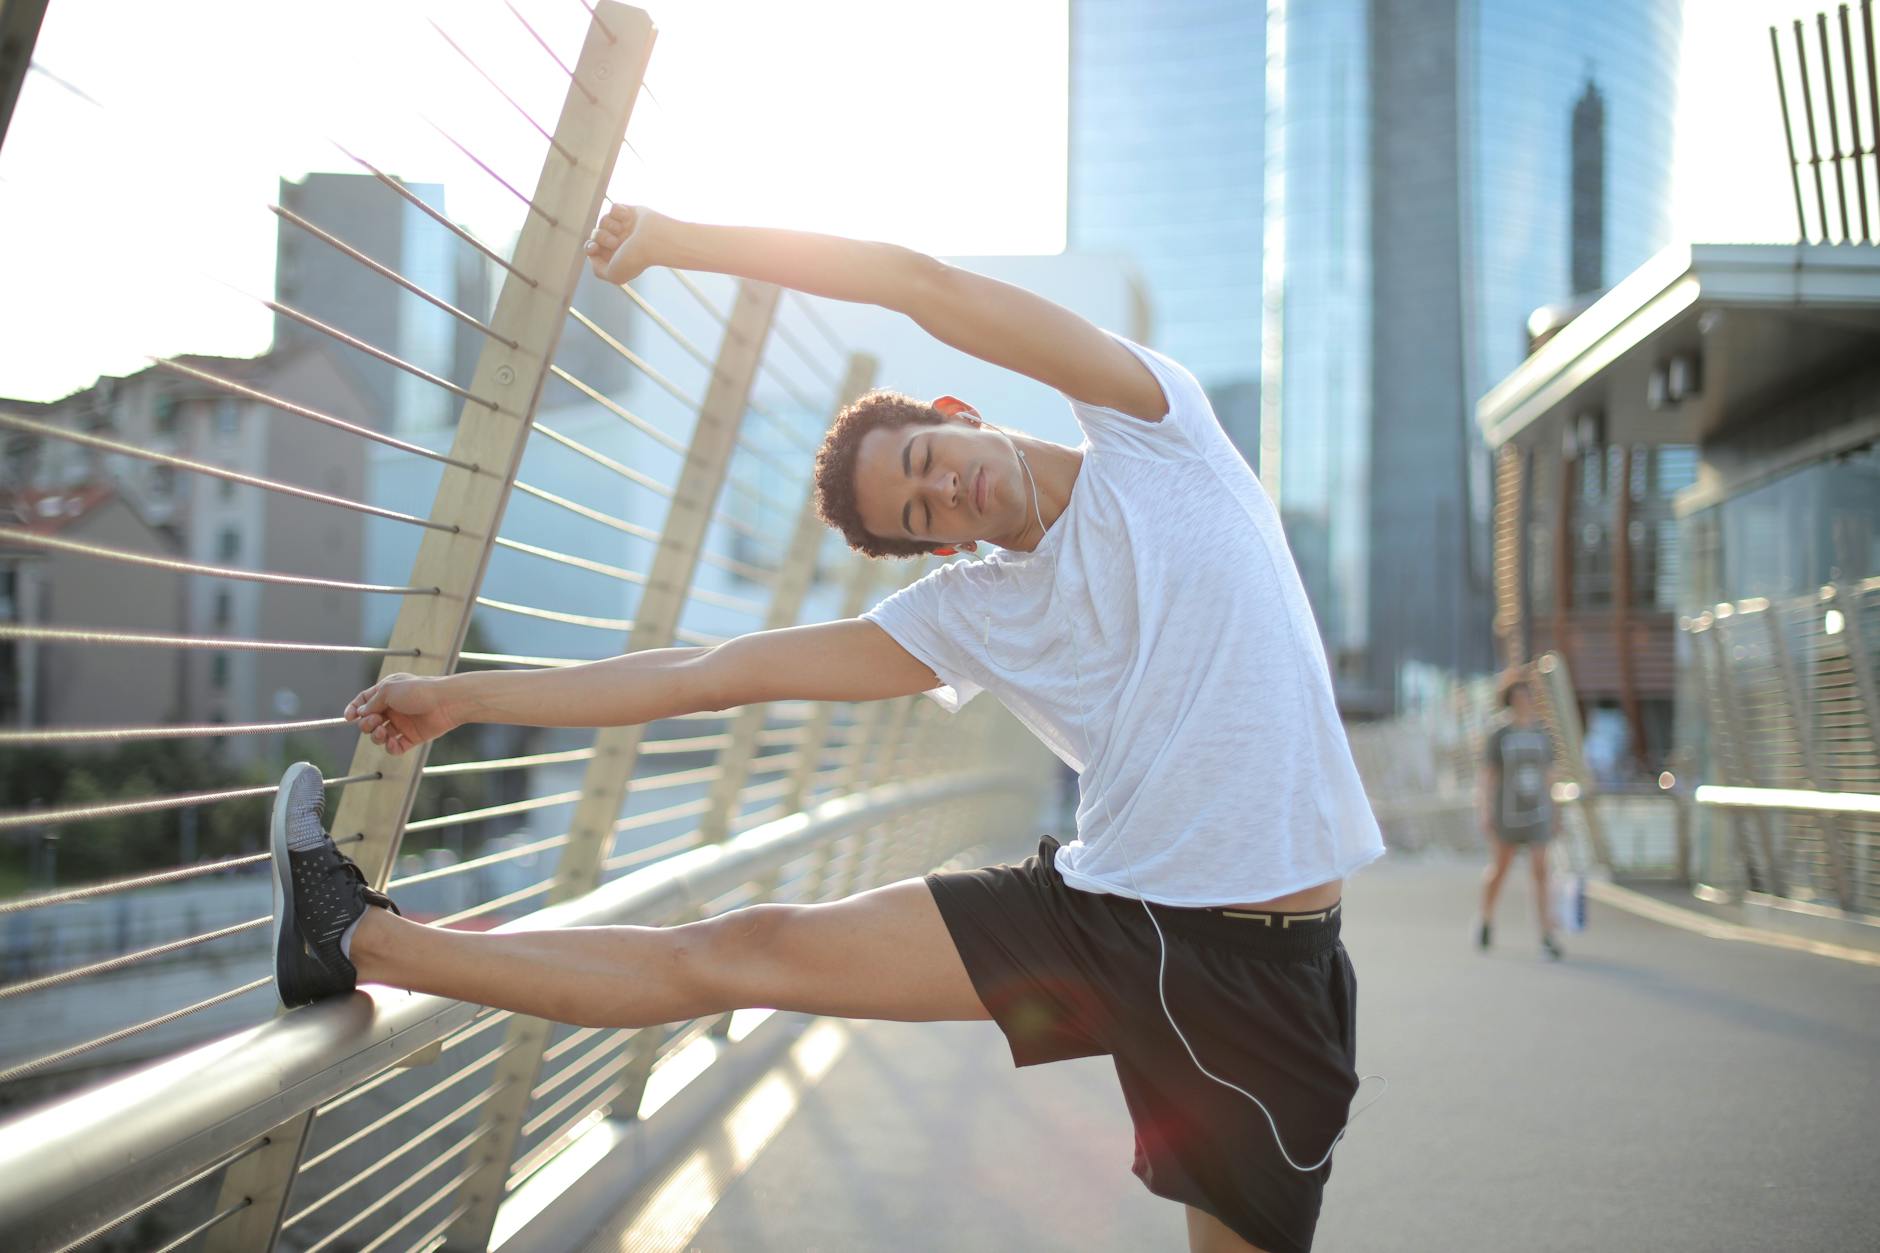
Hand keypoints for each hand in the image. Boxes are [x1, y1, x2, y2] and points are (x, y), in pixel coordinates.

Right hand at [344, 673, 461, 756]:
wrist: (446, 702)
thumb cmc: (418, 690)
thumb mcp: (389, 690)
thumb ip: (372, 702)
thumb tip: (360, 713)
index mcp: (387, 692)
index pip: (364, 701)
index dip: (354, 709)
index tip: (348, 718)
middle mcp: (393, 708)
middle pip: (369, 721)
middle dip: (366, 724)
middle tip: (374, 722)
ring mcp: (402, 723)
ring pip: (379, 735)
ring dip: (376, 737)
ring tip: (382, 733)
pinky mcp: (412, 737)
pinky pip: (395, 747)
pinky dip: (390, 748)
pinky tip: (392, 743)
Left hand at [584, 203, 661, 284]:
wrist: (653, 241)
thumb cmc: (636, 259)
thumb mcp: (614, 275)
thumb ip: (598, 269)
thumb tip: (594, 252)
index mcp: (616, 256)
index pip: (594, 248)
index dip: (590, 246)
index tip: (594, 247)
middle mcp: (620, 241)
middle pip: (596, 233)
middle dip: (602, 237)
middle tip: (616, 243)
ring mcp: (625, 227)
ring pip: (603, 220)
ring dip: (611, 225)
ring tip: (623, 231)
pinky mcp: (630, 212)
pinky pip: (613, 207)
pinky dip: (618, 212)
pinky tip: (628, 218)